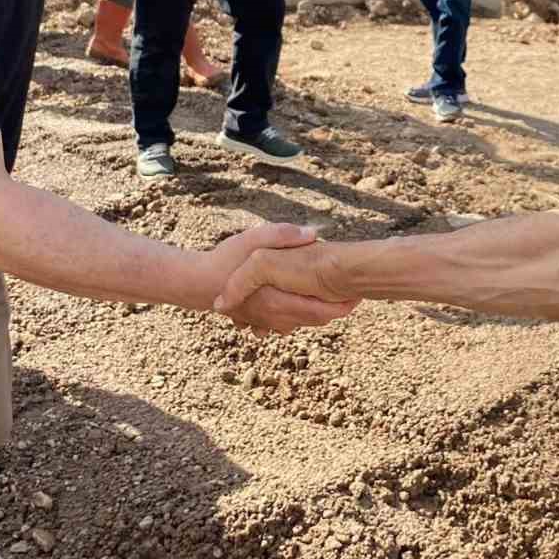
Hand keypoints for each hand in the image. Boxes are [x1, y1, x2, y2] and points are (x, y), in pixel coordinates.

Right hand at [206, 223, 355, 334]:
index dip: (343, 304)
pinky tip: (309, 298)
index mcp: (278, 298)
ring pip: (305, 323)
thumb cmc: (226, 259)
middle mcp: (276, 316)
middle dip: (338, 307)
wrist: (199, 283)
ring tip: (336, 293)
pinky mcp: (263, 322)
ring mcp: (269, 322)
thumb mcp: (254, 239)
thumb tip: (313, 235)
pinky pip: (290, 324)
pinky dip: (303, 315)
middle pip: (318, 319)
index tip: (360, 292)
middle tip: (355, 291)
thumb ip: (283, 236)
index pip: (321, 310)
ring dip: (322, 311)